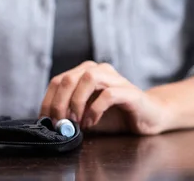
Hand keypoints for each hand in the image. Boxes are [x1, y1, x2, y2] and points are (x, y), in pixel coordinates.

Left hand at [39, 61, 170, 134]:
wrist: (147, 117)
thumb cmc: (115, 115)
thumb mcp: (86, 114)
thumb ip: (70, 113)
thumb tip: (50, 122)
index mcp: (85, 72)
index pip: (58, 81)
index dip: (48, 101)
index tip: (45, 121)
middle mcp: (99, 69)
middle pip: (69, 79)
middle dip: (59, 104)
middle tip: (59, 124)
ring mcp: (115, 78)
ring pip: (88, 79)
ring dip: (76, 102)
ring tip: (76, 122)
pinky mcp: (129, 91)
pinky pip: (108, 95)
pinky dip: (95, 110)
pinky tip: (92, 123)